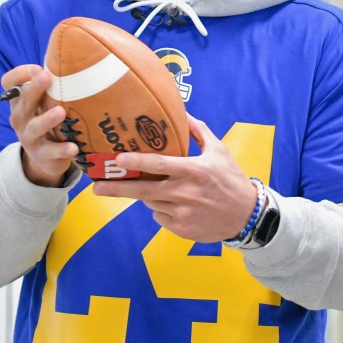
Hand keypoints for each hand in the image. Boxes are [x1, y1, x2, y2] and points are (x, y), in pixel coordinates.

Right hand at [1, 65, 76, 186]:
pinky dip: (62, 150)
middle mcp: (20, 118)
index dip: (19, 74)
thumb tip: (79, 55)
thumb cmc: (49, 123)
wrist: (45, 159)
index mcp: (21, 102)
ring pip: (34, 127)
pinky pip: (51, 152)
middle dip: (34, 89)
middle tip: (46, 77)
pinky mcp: (42, 155)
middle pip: (23, 102)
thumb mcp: (46, 103)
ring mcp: (29, 137)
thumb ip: (54, 86)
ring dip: (46, 119)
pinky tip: (73, 147)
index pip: (9, 83)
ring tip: (60, 112)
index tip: (37, 68)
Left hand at [93, 114, 258, 242]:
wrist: (246, 215)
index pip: (159, 165)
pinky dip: (162, 210)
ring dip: (148, 195)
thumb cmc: (231, 179)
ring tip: (158, 189)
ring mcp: (183, 213)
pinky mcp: (182, 229)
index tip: (117, 160)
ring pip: (150, 203)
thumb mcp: (219, 151)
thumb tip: (181, 113)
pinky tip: (176, 205)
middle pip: (144, 191)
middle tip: (96, 186)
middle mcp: (186, 193)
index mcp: (194, 171)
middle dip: (117, 188)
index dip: (136, 163)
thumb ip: (198, 131)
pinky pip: (160, 217)